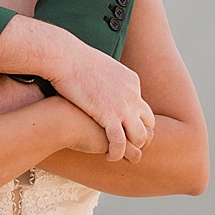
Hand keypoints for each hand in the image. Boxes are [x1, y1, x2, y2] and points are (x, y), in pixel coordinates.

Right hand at [52, 44, 151, 161]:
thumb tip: (101, 81)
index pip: (141, 106)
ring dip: (132, 148)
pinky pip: (120, 142)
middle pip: (149, 122)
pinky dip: (117, 153)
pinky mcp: (109, 116)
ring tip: (119, 153)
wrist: (65, 58)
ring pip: (140, 136)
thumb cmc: (73, 60)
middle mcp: (133, 94)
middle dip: (140, 135)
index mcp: (131, 81)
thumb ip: (106, 77)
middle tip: (126, 145)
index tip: (121, 127)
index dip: (133, 119)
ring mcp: (123, 106)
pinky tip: (109, 156)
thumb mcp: (99, 66)